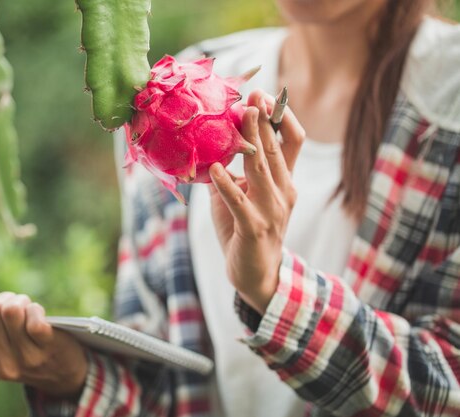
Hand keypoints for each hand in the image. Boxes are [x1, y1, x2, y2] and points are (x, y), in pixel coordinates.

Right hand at [0, 292, 88, 397]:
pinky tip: (36, 312)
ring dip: (17, 300)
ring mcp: (25, 357)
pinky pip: (32, 315)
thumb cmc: (19, 352)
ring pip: (10, 310)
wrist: (60, 371)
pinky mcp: (48, 346)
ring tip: (23, 306)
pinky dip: (34, 307)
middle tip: (10, 305)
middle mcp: (0, 366)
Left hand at [209, 90, 304, 313]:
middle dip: (266, 120)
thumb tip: (208, 142)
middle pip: (277, 149)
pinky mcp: (253, 228)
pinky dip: (226, 184)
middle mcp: (283, 192)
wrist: (257, 275)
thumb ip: (231, 170)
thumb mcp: (243, 196)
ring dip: (252, 140)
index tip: (265, 96)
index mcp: (283, 181)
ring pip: (262, 169)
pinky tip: (215, 168)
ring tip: (242, 115)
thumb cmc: (246, 230)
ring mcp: (271, 210)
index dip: (281, 118)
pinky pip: (239, 202)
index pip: (291, 142)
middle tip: (255, 94)